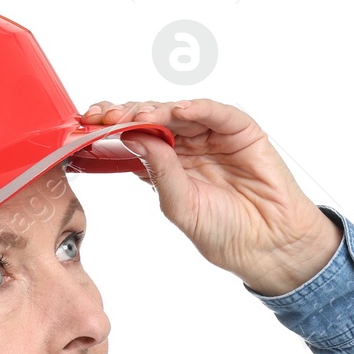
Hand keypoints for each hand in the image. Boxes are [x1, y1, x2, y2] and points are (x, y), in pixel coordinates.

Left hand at [80, 97, 342, 295]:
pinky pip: (217, 113)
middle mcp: (188, 145)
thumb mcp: (179, 205)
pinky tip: (178, 111)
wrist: (266, 244)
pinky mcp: (240, 131)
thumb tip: (132, 137)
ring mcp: (213, 135)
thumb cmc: (223, 231)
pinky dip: (198, 108)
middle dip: (126, 114)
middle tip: (105, 115)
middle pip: (153, 119)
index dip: (112, 128)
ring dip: (156, 109)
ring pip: (180, 112)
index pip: (136, 138)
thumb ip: (158, 171)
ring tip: (137, 115)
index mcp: (168, 165)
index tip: (87, 125)